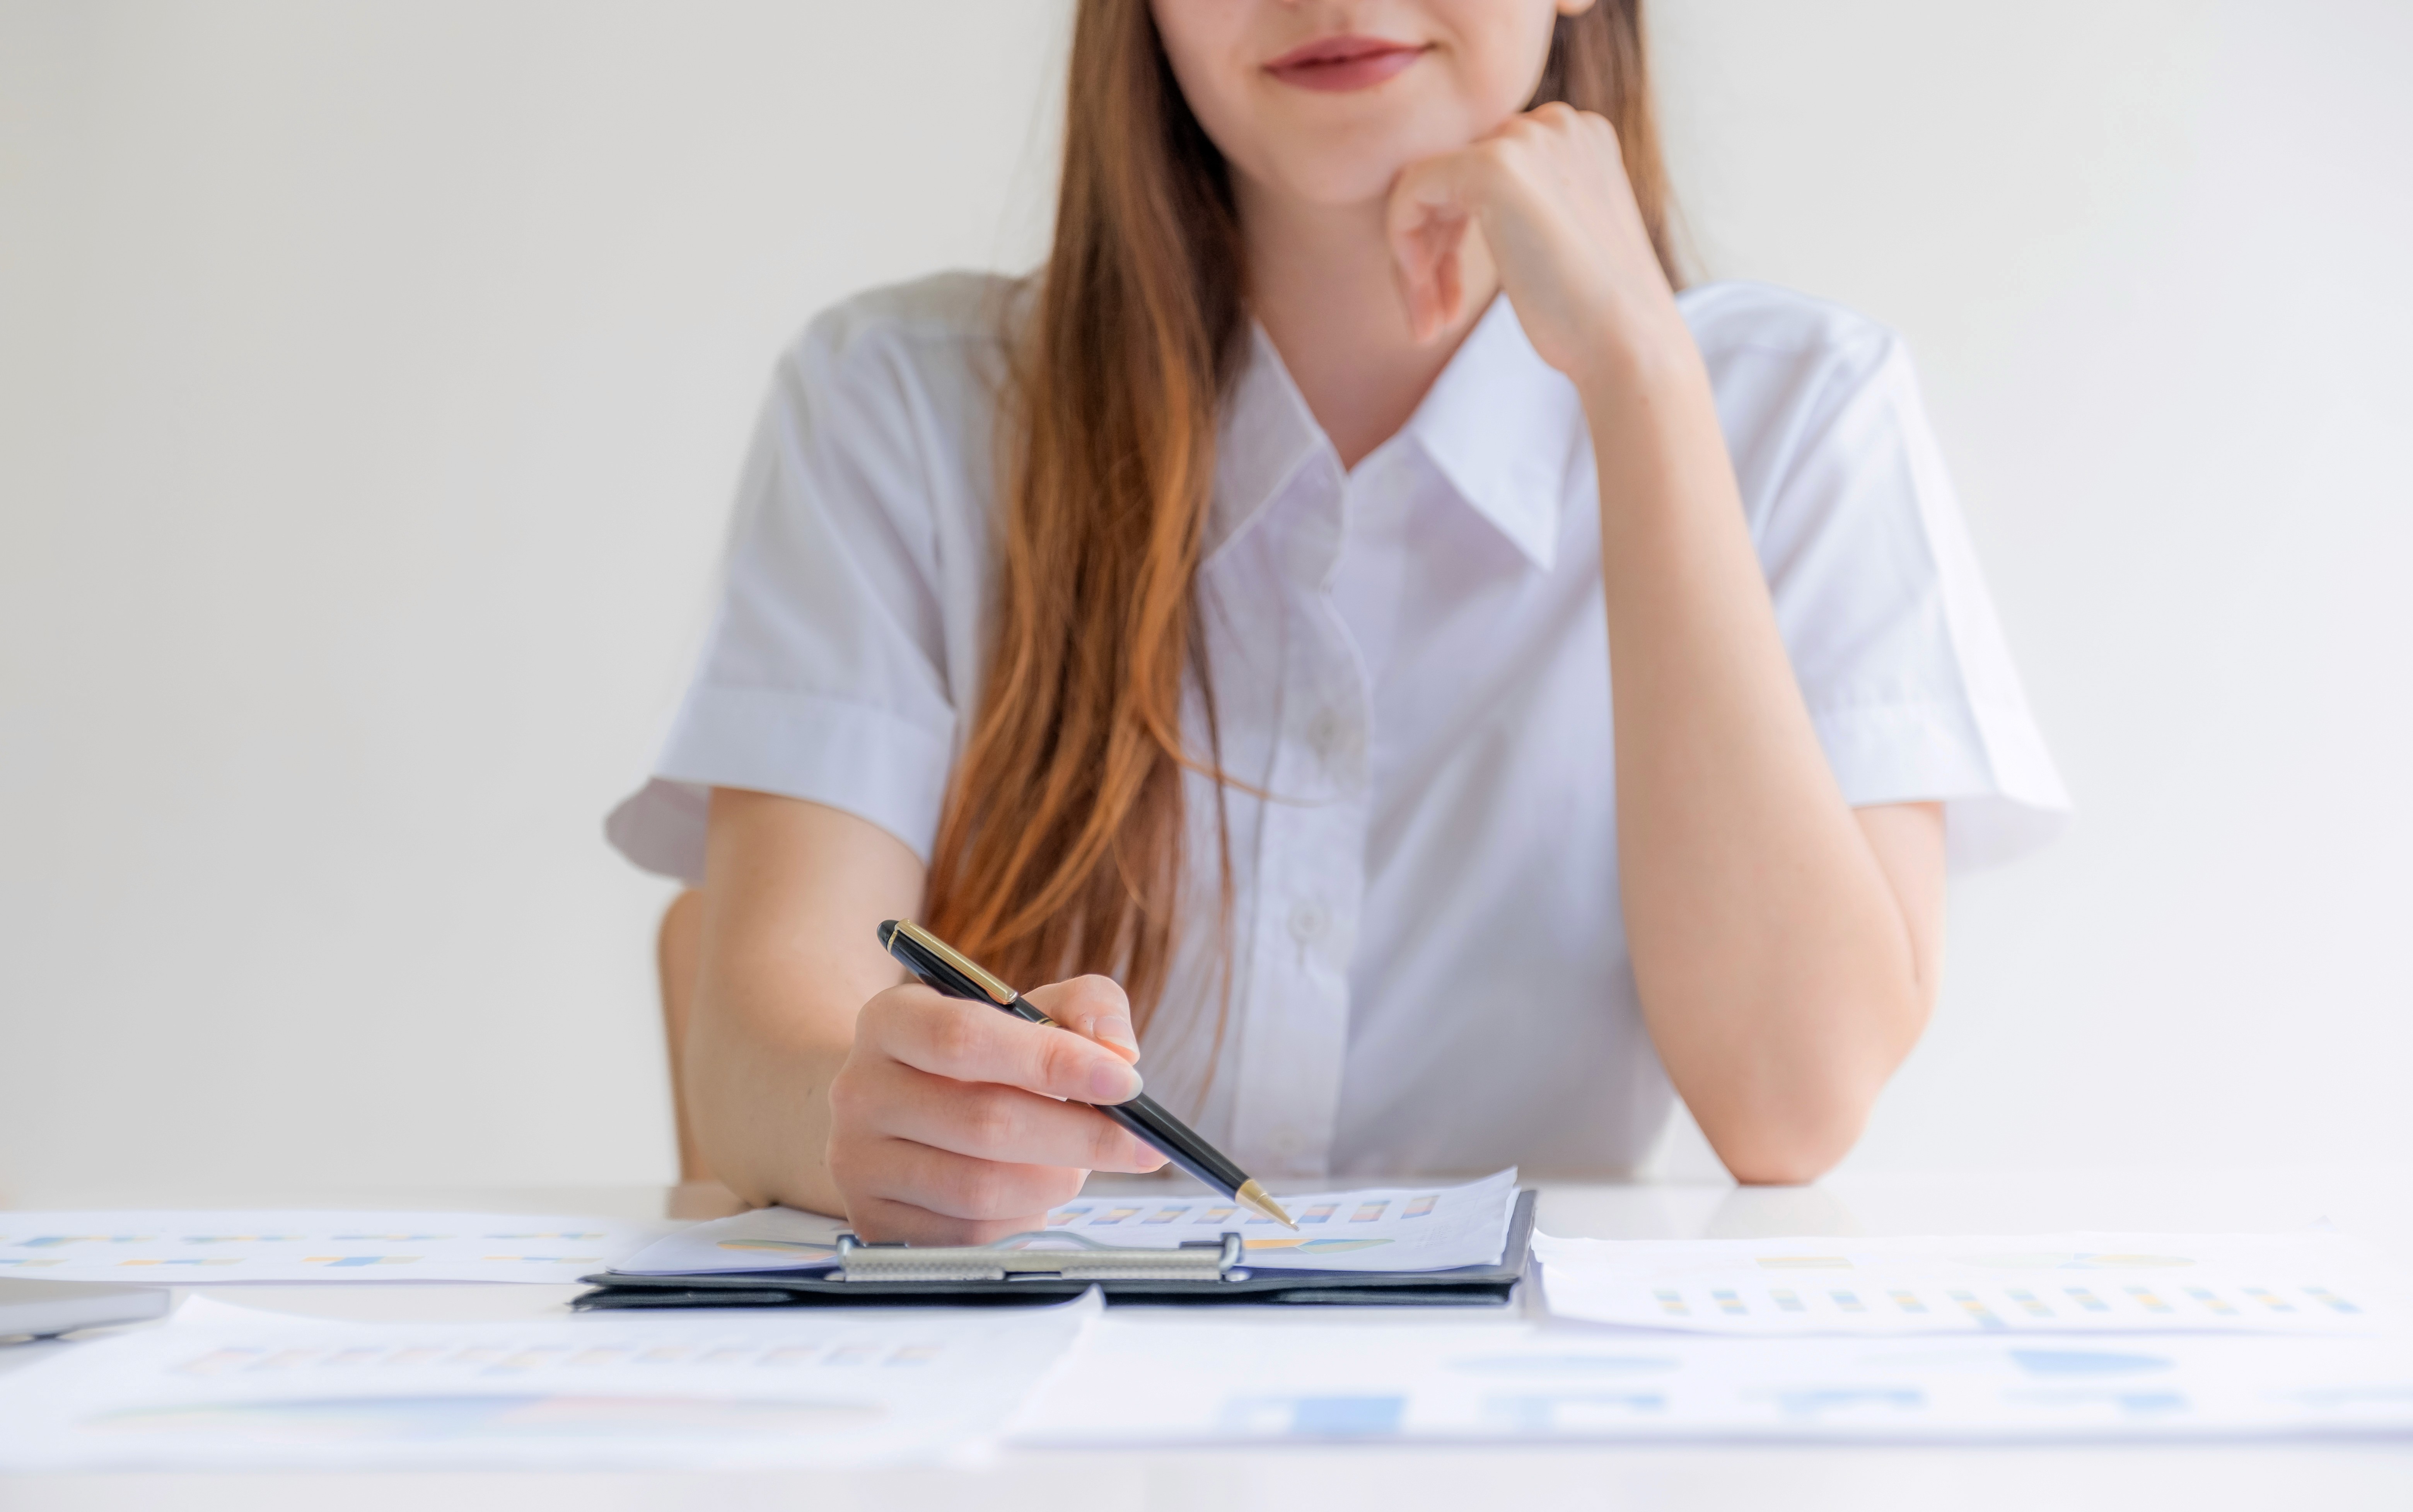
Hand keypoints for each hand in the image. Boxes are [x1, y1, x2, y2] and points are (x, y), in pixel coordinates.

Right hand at [824, 975, 1168, 1242]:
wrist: (897, 1111)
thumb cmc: (980, 1058)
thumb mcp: (1027, 1009)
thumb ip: (1086, 1008)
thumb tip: (1119, 1055)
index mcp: (892, 1019)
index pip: (967, 1037)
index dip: (1053, 1061)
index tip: (1126, 1083)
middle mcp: (861, 1089)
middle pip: (984, 1121)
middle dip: (1081, 1136)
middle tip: (1142, 1145)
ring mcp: (859, 1162)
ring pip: (980, 1188)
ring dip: (1055, 1180)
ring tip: (1079, 1164)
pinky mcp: (874, 1222)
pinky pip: (970, 1236)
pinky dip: (1023, 1218)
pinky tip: (1034, 1194)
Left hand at [1387, 103, 1689, 391]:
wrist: (1628, 344)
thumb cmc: (1595, 315)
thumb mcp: (1559, 242)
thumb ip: (1521, 212)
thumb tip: (1448, 215)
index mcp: (1578, 139)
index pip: (1485, 172)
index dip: (1456, 238)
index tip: (1453, 302)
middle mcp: (1556, 124)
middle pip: (1455, 178)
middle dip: (1436, 252)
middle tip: (1436, 319)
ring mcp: (1526, 139)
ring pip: (1429, 187)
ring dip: (1419, 261)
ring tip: (1428, 325)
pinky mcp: (1493, 166)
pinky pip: (1411, 189)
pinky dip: (1404, 244)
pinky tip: (1425, 297)